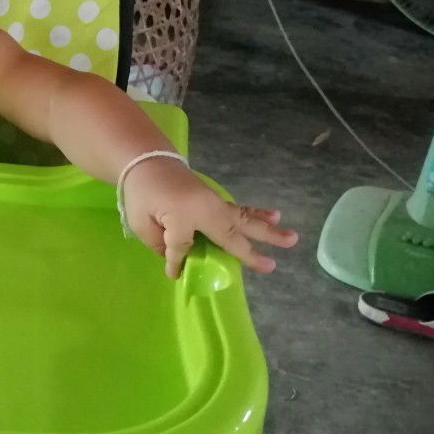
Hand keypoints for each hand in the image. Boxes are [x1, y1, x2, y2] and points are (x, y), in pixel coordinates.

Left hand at [122, 156, 298, 278]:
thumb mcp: (141, 223)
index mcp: (182, 215)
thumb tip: (179, 261)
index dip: (177, 262)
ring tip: (292, 239)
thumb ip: (161, 245)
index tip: (173, 272)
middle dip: (250, 252)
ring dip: (268, 230)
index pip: (183, 248)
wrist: (148, 162)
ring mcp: (213, 202)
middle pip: (230, 233)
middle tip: (273, 266)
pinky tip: (276, 217)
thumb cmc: (141, 194)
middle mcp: (205, 208)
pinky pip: (240, 209)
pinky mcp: (215, 200)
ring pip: (243, 219)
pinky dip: (258, 214)